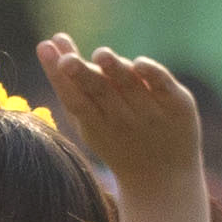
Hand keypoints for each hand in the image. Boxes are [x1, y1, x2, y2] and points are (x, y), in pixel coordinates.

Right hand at [40, 38, 204, 197]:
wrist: (163, 179)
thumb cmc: (117, 141)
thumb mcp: (89, 121)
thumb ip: (68, 86)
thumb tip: (49, 41)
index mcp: (95, 125)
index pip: (74, 98)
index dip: (58, 75)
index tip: (44, 47)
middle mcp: (122, 119)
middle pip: (99, 92)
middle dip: (83, 75)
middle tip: (68, 61)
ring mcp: (150, 113)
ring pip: (129, 86)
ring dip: (115, 70)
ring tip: (101, 54)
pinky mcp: (177, 105)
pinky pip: (163, 87)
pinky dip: (151, 75)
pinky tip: (139, 63)